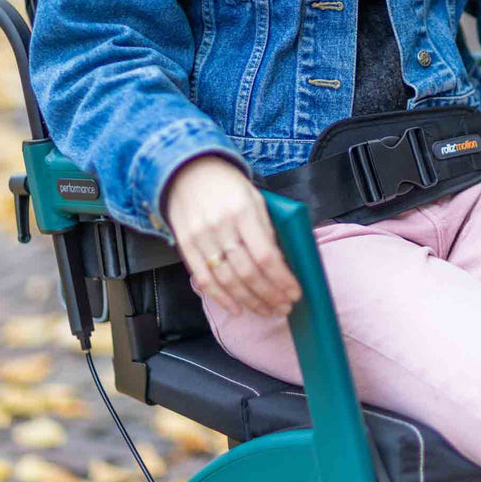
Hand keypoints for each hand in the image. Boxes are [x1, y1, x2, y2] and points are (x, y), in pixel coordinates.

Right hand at [162, 155, 300, 315]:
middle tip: (284, 307)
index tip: (295, 293)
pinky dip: (222, 298)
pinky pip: (204, 279)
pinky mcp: (185, 246)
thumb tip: (282, 264)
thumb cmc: (228, 186)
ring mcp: (201, 238)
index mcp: (244, 212)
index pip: (266, 255)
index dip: (282, 279)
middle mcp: (221, 226)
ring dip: (250, 301)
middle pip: (248, 272)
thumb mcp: (255, 199)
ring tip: (266, 311)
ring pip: (228, 280)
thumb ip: (267, 229)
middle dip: (269, 295)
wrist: (187, 170)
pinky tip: (237, 309)